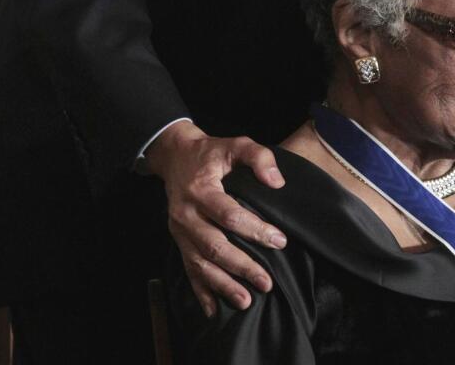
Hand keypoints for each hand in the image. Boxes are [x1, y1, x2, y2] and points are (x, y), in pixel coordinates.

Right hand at [146, 120, 286, 316]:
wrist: (175, 156)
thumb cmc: (211, 153)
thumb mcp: (236, 144)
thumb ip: (258, 157)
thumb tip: (277, 182)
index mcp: (201, 190)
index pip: (229, 214)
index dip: (255, 229)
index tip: (280, 241)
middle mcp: (186, 214)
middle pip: (214, 246)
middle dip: (241, 266)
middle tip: (266, 282)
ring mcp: (179, 232)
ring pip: (200, 264)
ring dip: (222, 285)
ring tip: (246, 301)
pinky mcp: (178, 242)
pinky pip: (188, 270)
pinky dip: (200, 292)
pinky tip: (214, 311)